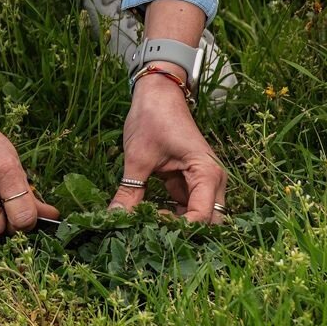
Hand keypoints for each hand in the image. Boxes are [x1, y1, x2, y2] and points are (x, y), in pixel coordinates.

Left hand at [110, 70, 227, 223]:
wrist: (158, 92)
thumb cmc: (153, 117)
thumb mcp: (138, 157)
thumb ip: (129, 191)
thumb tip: (113, 219)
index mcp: (207, 172)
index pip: (203, 216)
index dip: (179, 229)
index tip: (150, 224)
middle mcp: (212, 181)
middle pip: (208, 222)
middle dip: (183, 233)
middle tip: (152, 232)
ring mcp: (202, 183)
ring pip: (198, 218)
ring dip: (176, 225)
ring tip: (146, 225)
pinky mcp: (190, 183)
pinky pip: (186, 208)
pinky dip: (170, 216)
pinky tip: (148, 216)